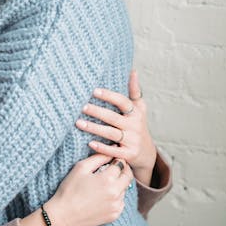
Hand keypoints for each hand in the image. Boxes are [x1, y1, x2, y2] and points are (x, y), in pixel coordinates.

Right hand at [43, 154, 132, 225]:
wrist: (64, 215)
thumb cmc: (70, 189)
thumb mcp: (81, 168)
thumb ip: (98, 157)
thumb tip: (111, 151)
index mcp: (107, 179)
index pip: (121, 163)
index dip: (117, 158)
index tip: (112, 158)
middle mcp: (115, 193)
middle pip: (128, 176)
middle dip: (123, 169)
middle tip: (114, 167)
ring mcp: (116, 205)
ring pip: (125, 189)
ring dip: (119, 183)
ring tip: (105, 183)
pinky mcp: (114, 215)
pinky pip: (121, 201)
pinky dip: (116, 196)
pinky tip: (104, 195)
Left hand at [76, 70, 157, 185]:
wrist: (147, 153)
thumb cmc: (138, 125)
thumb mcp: (140, 107)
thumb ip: (135, 90)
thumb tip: (133, 71)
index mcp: (136, 112)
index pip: (122, 102)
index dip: (109, 96)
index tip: (94, 91)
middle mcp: (135, 126)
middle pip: (113, 117)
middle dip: (96, 111)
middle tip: (81, 106)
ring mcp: (132, 140)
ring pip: (110, 133)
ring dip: (94, 128)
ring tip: (78, 123)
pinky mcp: (128, 154)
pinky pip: (113, 150)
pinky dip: (102, 147)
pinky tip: (89, 143)